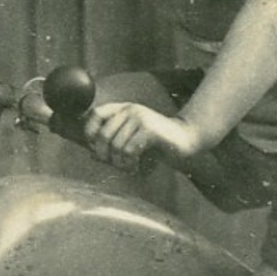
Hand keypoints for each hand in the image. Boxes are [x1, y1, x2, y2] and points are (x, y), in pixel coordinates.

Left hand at [83, 102, 204, 169]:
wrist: (186, 139)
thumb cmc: (157, 143)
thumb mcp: (131, 141)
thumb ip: (113, 145)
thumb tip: (92, 155)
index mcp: (123, 108)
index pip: (95, 114)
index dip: (90, 132)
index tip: (96, 148)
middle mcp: (130, 109)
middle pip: (103, 134)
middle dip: (105, 155)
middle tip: (115, 165)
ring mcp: (140, 118)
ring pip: (115, 145)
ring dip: (119, 163)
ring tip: (128, 167)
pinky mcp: (149, 129)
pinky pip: (129, 150)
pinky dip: (129, 163)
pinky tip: (135, 166)